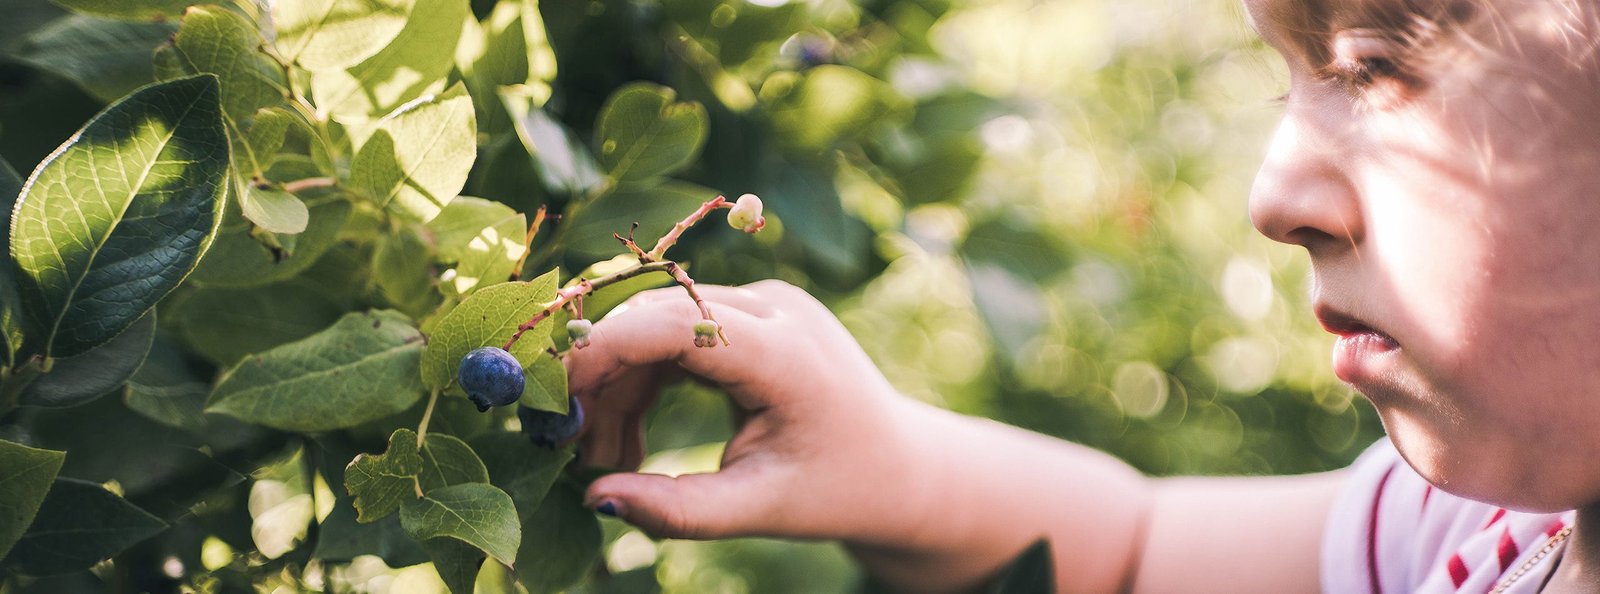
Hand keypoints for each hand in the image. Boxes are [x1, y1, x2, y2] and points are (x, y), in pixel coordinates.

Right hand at [565, 280, 936, 545]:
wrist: (903, 467)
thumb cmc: (839, 491)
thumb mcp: (760, 510)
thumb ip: (679, 510)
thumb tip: (593, 498)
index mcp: (787, 354)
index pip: (673, 323)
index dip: (603, 353)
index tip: (558, 409)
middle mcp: (776, 309)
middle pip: (656, 320)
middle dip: (603, 382)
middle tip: (574, 454)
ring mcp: (766, 304)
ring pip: (657, 325)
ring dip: (620, 388)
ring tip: (610, 463)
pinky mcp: (754, 315)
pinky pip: (677, 332)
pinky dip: (645, 381)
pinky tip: (632, 440)